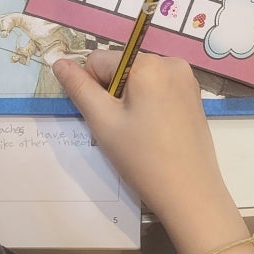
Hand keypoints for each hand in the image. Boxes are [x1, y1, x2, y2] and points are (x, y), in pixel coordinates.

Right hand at [53, 51, 253, 253]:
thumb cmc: (142, 157)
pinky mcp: (194, 96)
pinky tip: (154, 132)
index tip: (106, 118)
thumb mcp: (103, 122)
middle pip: (121, 68)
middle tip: (123, 129)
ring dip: (130, 101)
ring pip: (139, 79)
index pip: (99, 60)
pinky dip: (149, 105)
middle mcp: (172, 62)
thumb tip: (59, 62)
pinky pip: (158, 89)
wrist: (190, 193)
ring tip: (139, 133)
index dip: (93, 89)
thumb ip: (78, 88)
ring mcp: (187, 79)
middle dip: (113, 94)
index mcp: (149, 63)